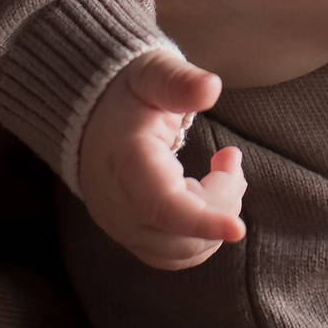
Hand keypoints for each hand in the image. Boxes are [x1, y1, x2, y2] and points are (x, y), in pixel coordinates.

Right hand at [77, 50, 247, 269]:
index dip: (204, 221)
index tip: (238, 228)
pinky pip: (174, 254)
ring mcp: (123, 228)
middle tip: (229, 157)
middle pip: (183, 234)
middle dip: (223, 201)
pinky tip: (207, 194)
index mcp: (127, 164)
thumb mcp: (151, 73)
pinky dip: (202, 233)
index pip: (164, 207)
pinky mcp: (131, 237)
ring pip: (183, 251)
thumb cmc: (128, 93)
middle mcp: (120, 207)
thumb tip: (212, 88)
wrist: (90, 118)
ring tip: (222, 171)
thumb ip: (179, 81)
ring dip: (216, 217)